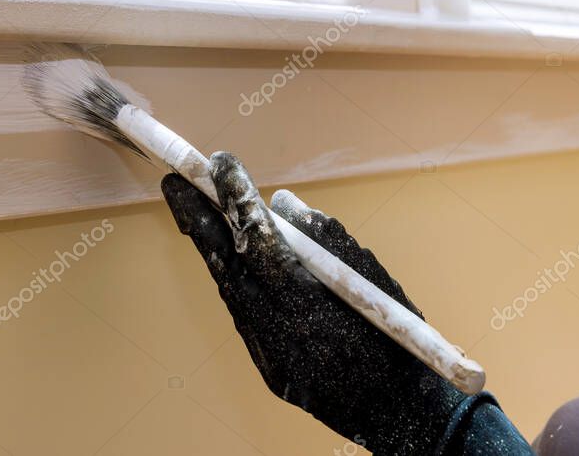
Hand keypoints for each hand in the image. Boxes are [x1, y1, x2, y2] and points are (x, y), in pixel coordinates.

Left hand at [161, 152, 466, 453]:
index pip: (257, 238)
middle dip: (197, 218)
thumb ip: (324, 237)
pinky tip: (229, 261)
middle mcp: (278, 329)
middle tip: (173, 180)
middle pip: (225, 264)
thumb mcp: (372, 278)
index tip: (221, 161)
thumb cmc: (399, 342)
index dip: (235, 197)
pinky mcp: (270, 369)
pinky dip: (235, 282)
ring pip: (229, 290)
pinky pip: (244, 315)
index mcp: (308, 302)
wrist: (405, 417)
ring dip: (211, 249)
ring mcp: (269, 353)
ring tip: (193, 211)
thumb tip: (280, 203)